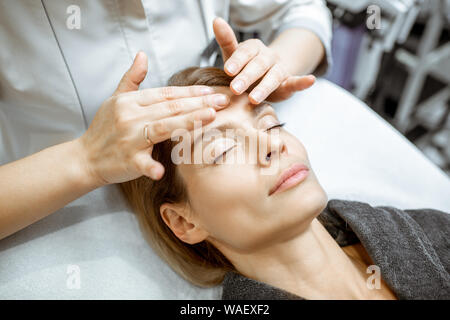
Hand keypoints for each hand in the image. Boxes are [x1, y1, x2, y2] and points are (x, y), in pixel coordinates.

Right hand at [78, 52, 229, 184]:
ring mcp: (129, 138)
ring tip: (211, 117)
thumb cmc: (104, 128)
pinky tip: (163, 171)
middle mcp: (131, 116)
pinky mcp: (126, 160)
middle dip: (200, 103)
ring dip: (188, 122)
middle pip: (171, 107)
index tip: (212, 91)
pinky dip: (151, 167)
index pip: (167, 94)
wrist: (85, 157)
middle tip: (224, 101)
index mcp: (131, 101)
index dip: (191, 92)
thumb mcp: (115, 99)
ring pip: (163, 127)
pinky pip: (142, 163)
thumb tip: (142, 55)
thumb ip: (132, 78)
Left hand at [213, 17, 314, 103]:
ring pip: (274, 76)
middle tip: (234, 88)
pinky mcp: (288, 83)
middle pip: (258, 65)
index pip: (245, 52)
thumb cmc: (244, 67)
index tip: (228, 70)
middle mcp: (267, 57)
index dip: (237, 60)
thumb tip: (217, 20)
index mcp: (253, 48)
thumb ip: (226, 40)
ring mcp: (279, 69)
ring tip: (253, 99)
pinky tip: (310, 80)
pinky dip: (303, 82)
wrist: (264, 77)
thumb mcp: (233, 55)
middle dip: (246, 77)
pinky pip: (296, 81)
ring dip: (264, 87)